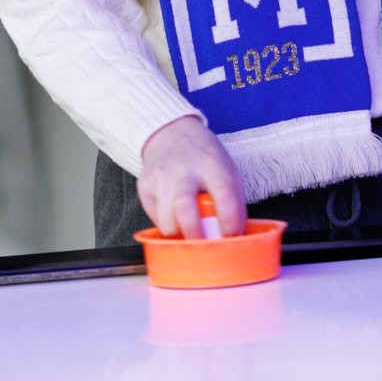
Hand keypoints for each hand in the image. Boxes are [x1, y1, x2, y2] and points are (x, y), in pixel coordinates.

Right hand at [138, 115, 247, 238]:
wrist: (171, 132)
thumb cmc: (204, 156)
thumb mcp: (227, 168)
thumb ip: (234, 200)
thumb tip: (237, 236)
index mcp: (212, 164)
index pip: (224, 196)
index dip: (229, 222)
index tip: (233, 237)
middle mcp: (184, 170)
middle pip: (185, 209)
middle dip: (195, 235)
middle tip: (204, 247)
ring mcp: (161, 177)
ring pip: (166, 220)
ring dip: (179, 234)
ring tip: (188, 231)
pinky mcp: (144, 185)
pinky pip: (154, 217)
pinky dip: (166, 224)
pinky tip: (175, 216)